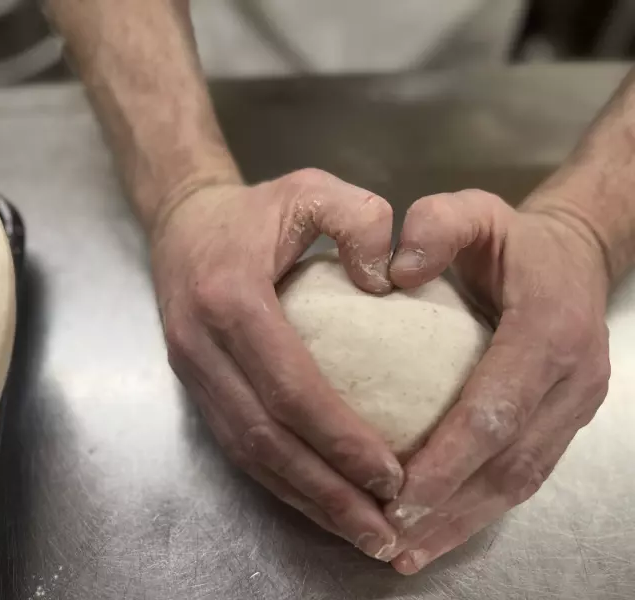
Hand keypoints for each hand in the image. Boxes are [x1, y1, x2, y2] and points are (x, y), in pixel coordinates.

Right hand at [151, 169, 402, 559]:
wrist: (182, 223)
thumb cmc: (253, 210)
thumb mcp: (310, 187)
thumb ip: (357, 219)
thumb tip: (389, 285)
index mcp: (230, 298)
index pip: (288, 385)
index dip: (339, 437)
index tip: (392, 474)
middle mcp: (201, 346)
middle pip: (266, 438)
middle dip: (327, 492)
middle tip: (383, 529)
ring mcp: (192, 373)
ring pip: (249, 455)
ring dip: (306, 500)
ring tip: (362, 531)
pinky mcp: (195, 388)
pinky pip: (239, 447)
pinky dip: (283, 482)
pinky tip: (322, 502)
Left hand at [384, 189, 610, 573]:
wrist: (575, 257)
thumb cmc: (512, 239)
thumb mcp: (474, 210)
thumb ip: (438, 226)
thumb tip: (393, 273)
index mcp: (549, 327)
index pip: (497, 404)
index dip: (450, 455)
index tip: (398, 493)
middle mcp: (572, 380)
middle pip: (509, 459)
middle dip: (449, 504)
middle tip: (391, 537)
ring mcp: (573, 408)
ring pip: (519, 481)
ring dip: (462, 522)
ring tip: (404, 553)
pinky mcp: (563, 424)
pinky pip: (522, 476)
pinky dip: (478, 510)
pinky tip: (436, 533)